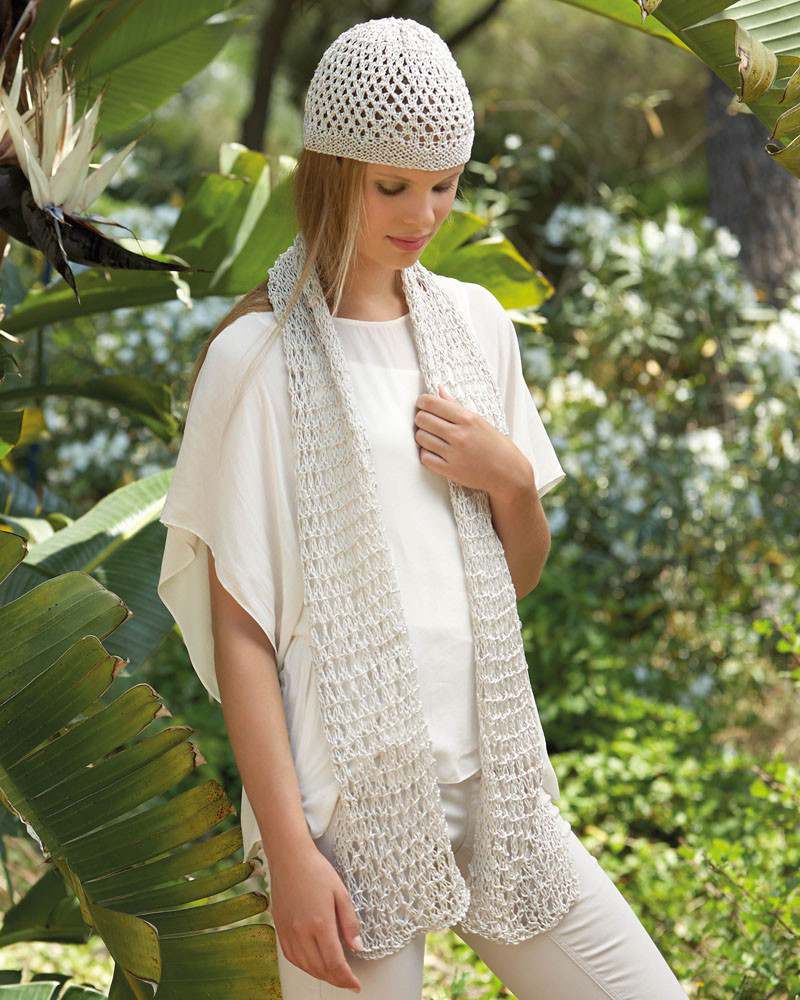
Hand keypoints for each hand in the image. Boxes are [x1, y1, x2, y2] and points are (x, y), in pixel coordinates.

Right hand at [270, 844, 362, 991]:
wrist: (290, 858)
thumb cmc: (316, 871)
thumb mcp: (341, 893)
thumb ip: (350, 923)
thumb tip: (357, 947)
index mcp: (320, 923)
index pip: (335, 962)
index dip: (346, 978)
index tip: (356, 984)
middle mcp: (301, 932)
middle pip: (320, 969)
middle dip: (336, 979)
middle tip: (347, 981)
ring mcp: (288, 932)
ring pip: (305, 966)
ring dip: (321, 975)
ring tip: (333, 974)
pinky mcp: (279, 929)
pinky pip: (291, 957)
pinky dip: (304, 966)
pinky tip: (313, 964)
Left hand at [414, 384, 530, 494]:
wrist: (508, 472)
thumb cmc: (495, 444)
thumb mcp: (480, 421)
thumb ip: (456, 405)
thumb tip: (439, 389)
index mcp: (468, 418)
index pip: (431, 403)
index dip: (422, 402)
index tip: (422, 404)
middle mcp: (459, 435)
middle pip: (422, 419)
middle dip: (421, 418)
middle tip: (426, 421)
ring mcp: (454, 454)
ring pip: (421, 438)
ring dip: (422, 436)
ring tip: (431, 437)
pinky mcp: (450, 471)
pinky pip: (424, 458)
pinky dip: (426, 453)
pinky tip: (433, 451)